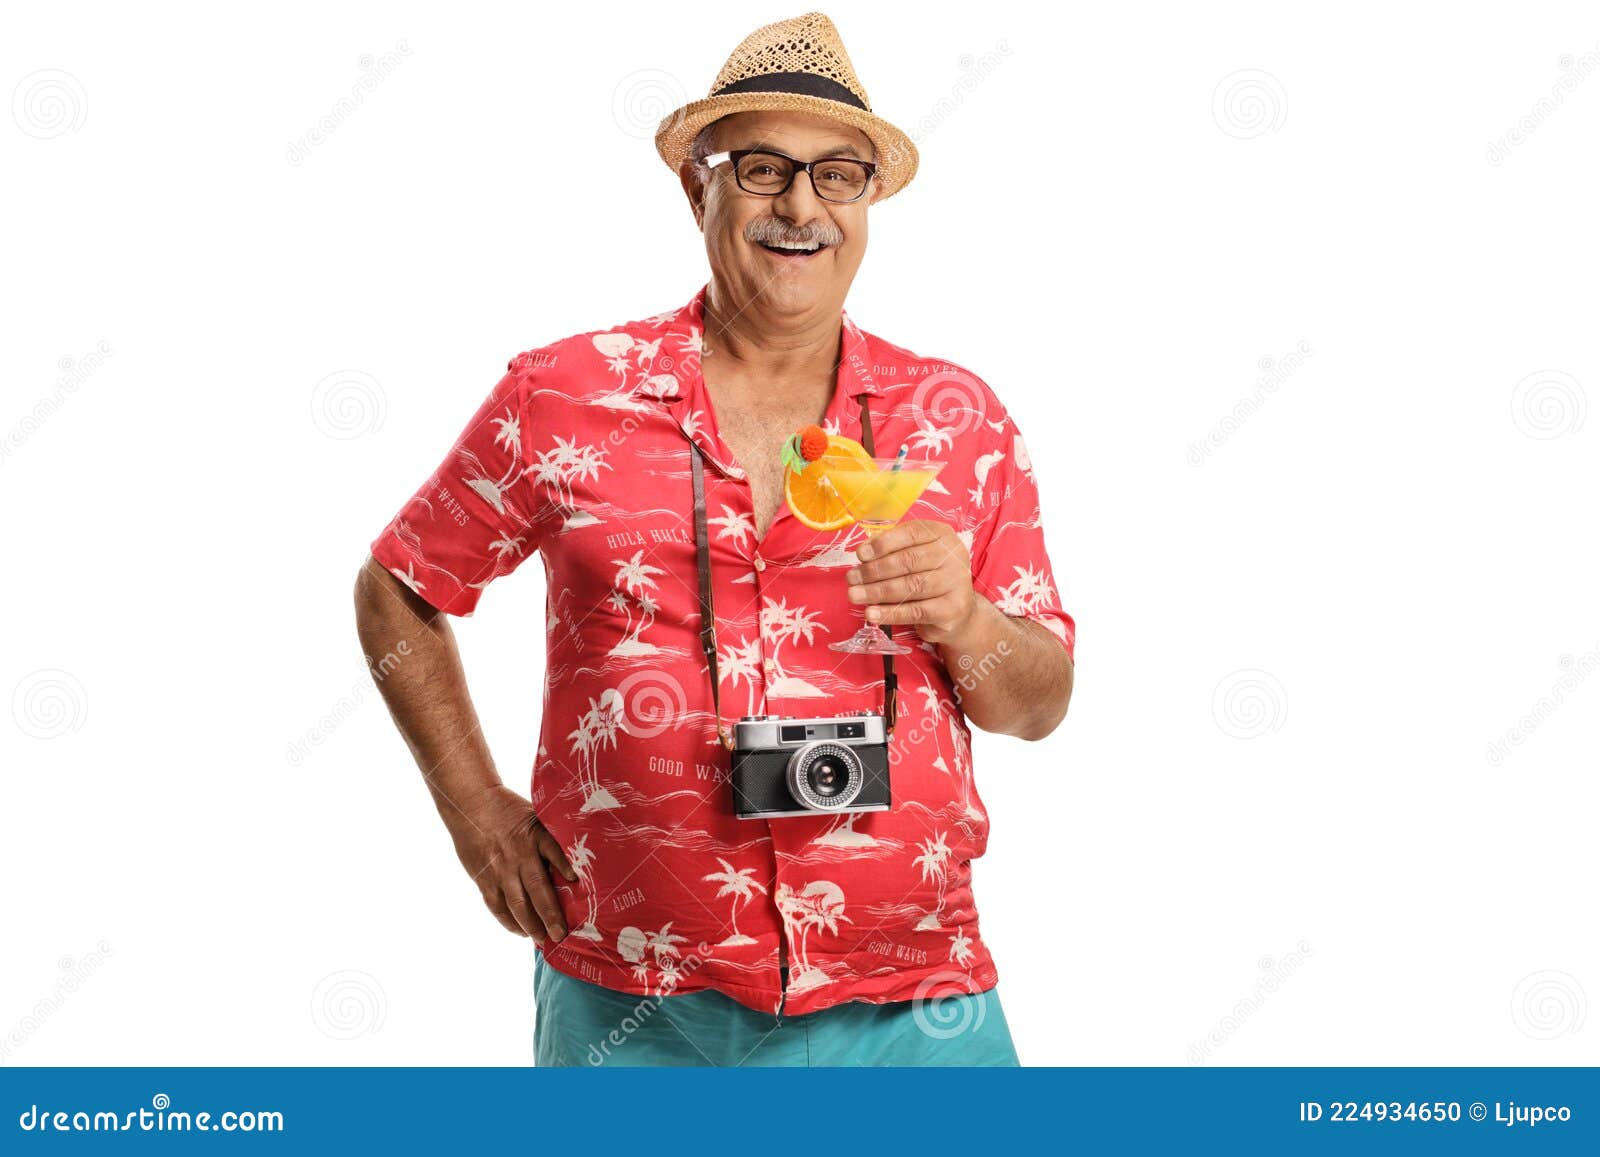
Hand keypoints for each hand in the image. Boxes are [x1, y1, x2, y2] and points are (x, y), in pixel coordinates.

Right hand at [446, 785, 576, 943]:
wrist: (472, 805)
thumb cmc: (510, 811)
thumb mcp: (535, 816)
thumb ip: (551, 838)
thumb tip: (575, 863)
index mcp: (535, 835)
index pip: (553, 851)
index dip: (565, 865)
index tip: (577, 882)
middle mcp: (518, 854)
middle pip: (537, 887)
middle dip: (550, 913)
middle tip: (561, 934)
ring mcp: (500, 869)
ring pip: (516, 903)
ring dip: (530, 924)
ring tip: (542, 939)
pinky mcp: (484, 878)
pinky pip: (496, 905)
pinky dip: (508, 921)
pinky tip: (520, 931)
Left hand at [845, 519, 979, 644]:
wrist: (955, 610)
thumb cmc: (926, 576)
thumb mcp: (912, 555)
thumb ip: (890, 549)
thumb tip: (863, 553)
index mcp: (941, 534)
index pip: (911, 534)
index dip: (883, 544)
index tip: (860, 555)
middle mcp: (952, 555)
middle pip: (909, 561)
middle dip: (875, 570)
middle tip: (851, 578)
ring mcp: (956, 582)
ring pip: (911, 586)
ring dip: (877, 592)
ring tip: (855, 595)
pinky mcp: (953, 608)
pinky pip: (917, 611)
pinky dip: (891, 613)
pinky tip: (872, 614)